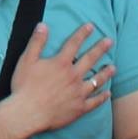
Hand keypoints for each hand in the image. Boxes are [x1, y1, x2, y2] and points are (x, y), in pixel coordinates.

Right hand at [5, 22, 113, 136]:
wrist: (27, 113)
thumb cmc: (24, 86)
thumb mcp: (26, 60)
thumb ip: (36, 42)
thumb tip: (43, 25)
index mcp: (61, 64)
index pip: (74, 44)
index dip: (83, 34)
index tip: (91, 26)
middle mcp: (73, 76)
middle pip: (90, 59)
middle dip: (100, 48)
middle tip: (109, 41)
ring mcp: (78, 93)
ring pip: (97, 81)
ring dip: (105, 73)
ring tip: (113, 67)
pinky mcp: (79, 108)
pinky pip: (95, 102)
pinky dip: (102, 97)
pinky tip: (108, 93)